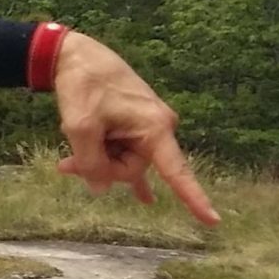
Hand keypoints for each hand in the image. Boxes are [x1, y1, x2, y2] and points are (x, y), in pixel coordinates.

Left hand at [49, 34, 217, 225]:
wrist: (76, 56)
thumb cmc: (83, 86)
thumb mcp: (80, 128)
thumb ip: (91, 162)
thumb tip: (102, 190)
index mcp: (154, 128)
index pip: (176, 172)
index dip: (194, 198)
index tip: (214, 221)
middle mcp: (158, 128)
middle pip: (132, 169)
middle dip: (100, 169)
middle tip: (65, 163)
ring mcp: (147, 127)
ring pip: (123, 161)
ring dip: (97, 162)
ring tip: (66, 159)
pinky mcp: (135, 125)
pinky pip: (127, 154)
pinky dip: (117, 166)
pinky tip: (144, 197)